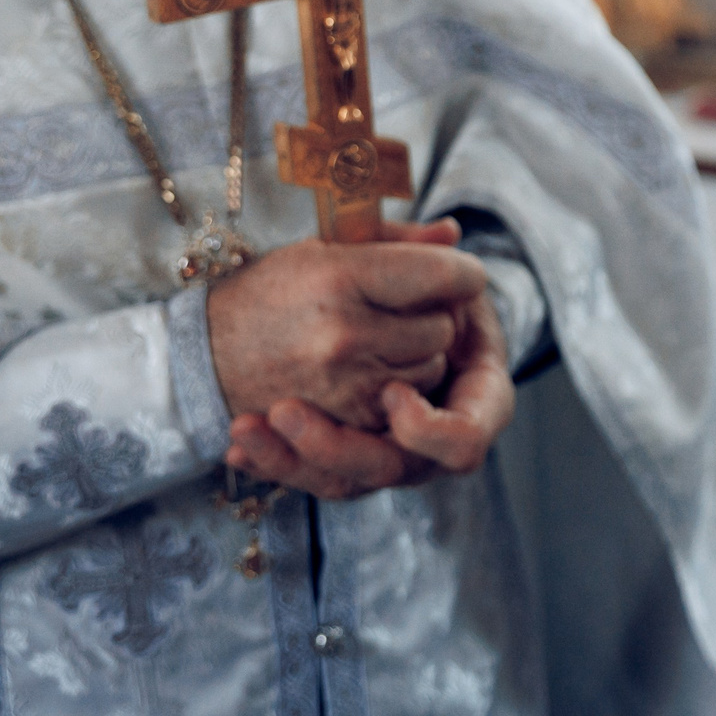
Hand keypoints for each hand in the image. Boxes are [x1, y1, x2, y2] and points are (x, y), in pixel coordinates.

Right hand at [207, 217, 484, 429]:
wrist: (203, 360)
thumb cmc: (269, 292)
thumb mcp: (324, 249)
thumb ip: (395, 240)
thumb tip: (453, 235)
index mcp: (342, 277)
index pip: (444, 274)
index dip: (459, 272)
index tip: (452, 273)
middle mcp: (347, 333)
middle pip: (443, 326)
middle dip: (434, 314)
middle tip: (403, 307)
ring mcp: (346, 384)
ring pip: (432, 367)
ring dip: (420, 354)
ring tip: (380, 337)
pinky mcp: (345, 421)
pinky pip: (405, 403)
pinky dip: (398, 387)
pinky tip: (367, 368)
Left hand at [219, 219, 517, 501]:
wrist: (394, 324)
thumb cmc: (425, 292)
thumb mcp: (427, 271)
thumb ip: (430, 257)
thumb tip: (445, 233)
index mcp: (478, 393)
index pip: (467, 436)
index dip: (432, 430)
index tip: (391, 396)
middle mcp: (438, 439)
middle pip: (397, 469)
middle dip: (341, 448)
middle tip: (287, 411)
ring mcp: (393, 458)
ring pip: (348, 481)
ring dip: (295, 456)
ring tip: (250, 424)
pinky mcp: (348, 467)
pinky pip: (312, 479)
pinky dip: (274, 464)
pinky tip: (237, 445)